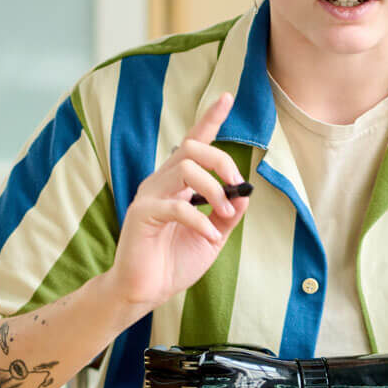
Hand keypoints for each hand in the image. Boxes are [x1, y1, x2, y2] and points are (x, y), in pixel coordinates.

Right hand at [106, 93, 249, 310]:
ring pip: (185, 170)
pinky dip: (201, 221)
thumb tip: (246, 193)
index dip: (210, 118)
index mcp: (176, 183)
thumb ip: (228, 214)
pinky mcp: (141, 215)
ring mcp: (148, 196)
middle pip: (193, 149)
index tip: (228, 96)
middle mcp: (160, 182)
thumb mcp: (212, 236)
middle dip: (222, 162)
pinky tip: (210, 236)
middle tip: (236, 189)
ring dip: (215, 192)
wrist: (145, 291)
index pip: (193, 142)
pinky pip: (177, 206)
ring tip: (224, 217)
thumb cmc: (174, 262)